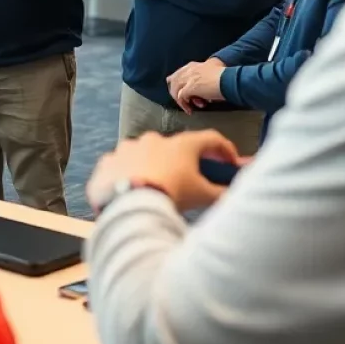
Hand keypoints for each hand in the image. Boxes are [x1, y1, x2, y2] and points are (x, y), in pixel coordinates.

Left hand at [87, 130, 240, 214]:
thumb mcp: (203, 196)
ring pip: (145, 154)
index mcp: (181, 144)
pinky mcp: (108, 160)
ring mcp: (128, 148)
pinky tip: (132, 189)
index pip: (210, 139)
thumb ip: (222, 193)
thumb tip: (236, 195)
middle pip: (174, 148)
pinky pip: (121, 165)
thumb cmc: (172, 194)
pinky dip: (128, 174)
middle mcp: (153, 139)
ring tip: (156, 188)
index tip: (231, 162)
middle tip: (188, 180)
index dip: (224, 149)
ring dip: (153, 167)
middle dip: (183, 162)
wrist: (130, 204)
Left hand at [168, 58, 225, 112]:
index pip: (178, 73)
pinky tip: (189, 110)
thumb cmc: (226, 77)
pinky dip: (184, 105)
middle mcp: (188, 71)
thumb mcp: (212, 73)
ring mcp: (188, 79)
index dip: (179, 84)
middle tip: (184, 102)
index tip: (182, 93)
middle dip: (176, 93)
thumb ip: (205, 78)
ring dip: (180, 101)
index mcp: (193, 66)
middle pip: (173, 81)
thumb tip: (204, 93)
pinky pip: (180, 98)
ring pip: (175, 90)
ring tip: (188, 108)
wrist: (229, 80)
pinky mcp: (190, 88)